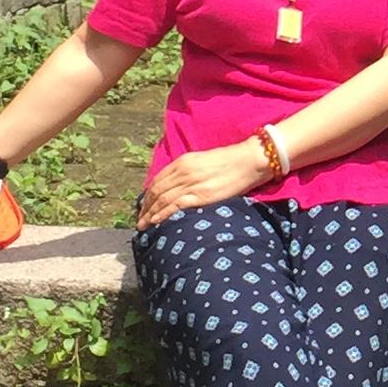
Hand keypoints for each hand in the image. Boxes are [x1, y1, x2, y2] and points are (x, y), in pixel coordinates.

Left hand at [137, 143, 269, 227]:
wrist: (248, 161)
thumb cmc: (230, 161)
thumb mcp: (204, 161)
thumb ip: (189, 171)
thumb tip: (180, 185)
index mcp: (182, 161)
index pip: (158, 179)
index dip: (148, 194)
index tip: (143, 205)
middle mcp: (183, 172)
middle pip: (156, 191)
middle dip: (145, 206)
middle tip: (139, 218)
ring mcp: (190, 184)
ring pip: (162, 200)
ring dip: (149, 214)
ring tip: (142, 225)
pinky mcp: (199, 196)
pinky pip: (174, 206)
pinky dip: (162, 214)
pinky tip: (155, 222)